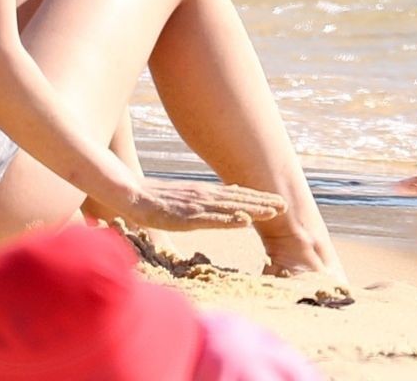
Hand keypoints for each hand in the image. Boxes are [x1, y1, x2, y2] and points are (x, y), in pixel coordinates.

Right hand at [122, 177, 287, 231]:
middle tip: (286, 206)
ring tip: (273, 212)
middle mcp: (204, 197)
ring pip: (230, 208)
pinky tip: (243, 221)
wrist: (129, 194)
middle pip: (239, 200)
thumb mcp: (186, 200)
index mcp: (205, 194)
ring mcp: (195, 206)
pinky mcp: (184, 217)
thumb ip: (209, 202)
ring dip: (253, 209)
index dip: (259, 199)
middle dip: (263, 202)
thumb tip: (232, 200)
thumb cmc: (155, 200)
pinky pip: (210, 219)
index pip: (238, 196)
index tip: (280, 203)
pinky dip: (228, 220)